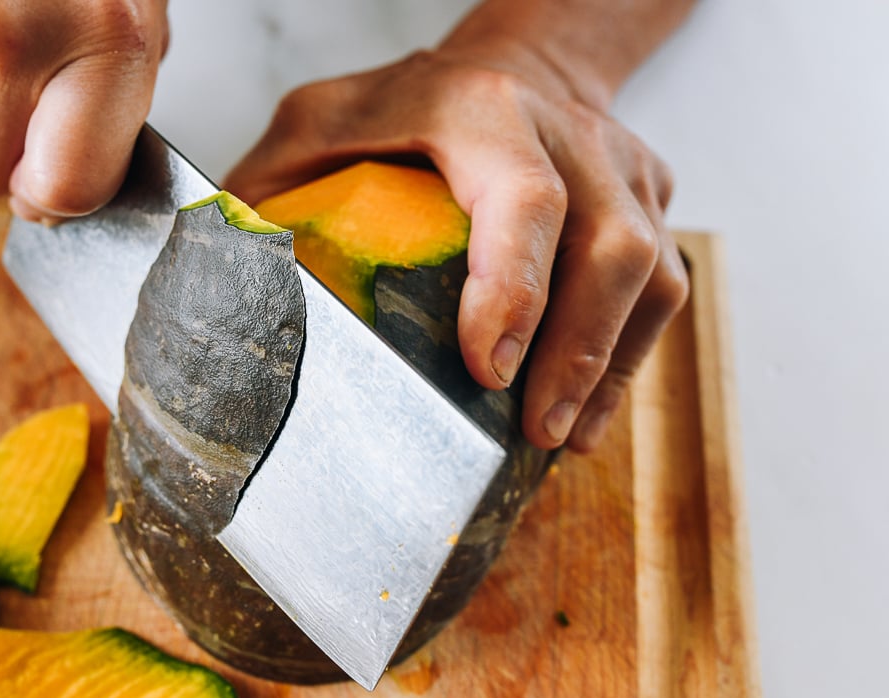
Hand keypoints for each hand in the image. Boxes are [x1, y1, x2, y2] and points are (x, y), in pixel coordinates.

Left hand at [224, 38, 688, 452]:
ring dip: (608, 367)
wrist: (514, 69)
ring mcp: (623, 168)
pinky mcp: (650, 202)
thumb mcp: (320, 123)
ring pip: (652, 272)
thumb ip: (273, 186)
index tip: (485, 370)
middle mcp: (569, 134)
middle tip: (531, 428)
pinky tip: (585, 410)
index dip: (515, 286)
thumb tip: (224, 280)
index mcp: (482, 110)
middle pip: (611, 245)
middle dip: (576, 350)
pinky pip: (664, 287)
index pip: (523, 197)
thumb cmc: (406, 107)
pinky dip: (626, 358)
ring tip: (560, 435)